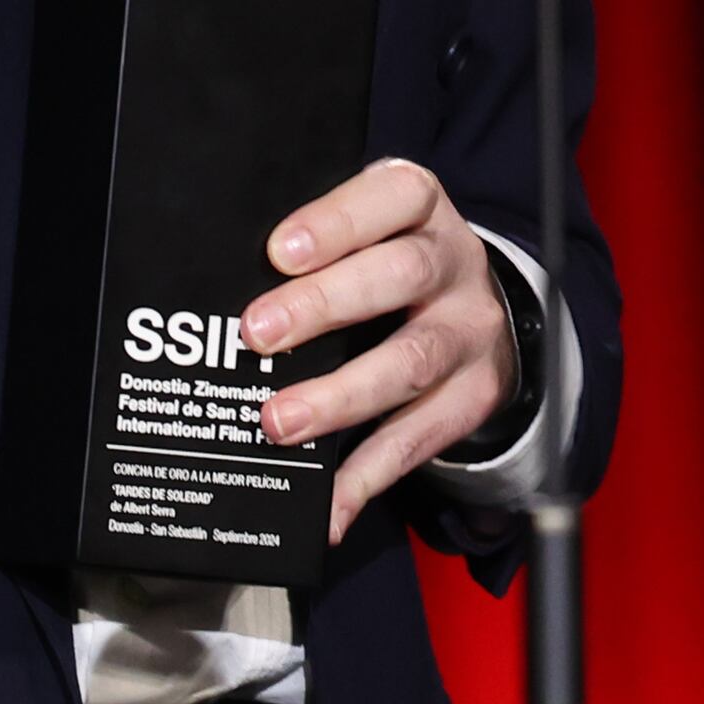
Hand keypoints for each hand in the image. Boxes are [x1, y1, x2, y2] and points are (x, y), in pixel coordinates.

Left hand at [239, 157, 525, 537]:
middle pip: (399, 277)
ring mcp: (469, 333)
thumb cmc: (392, 260)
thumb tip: (219, 283)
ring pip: (411, 362)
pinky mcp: (474, 397)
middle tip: (257, 333)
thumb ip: (315, 247)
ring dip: (340, 397)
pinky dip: (366, 476)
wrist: (483, 310)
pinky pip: (419, 439)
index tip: (278, 251)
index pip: (390, 198)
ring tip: (280, 422)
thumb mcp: (371, 229)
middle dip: (324, 306)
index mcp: (420, 207)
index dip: (336, 222)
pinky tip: (326, 505)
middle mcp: (454, 264)